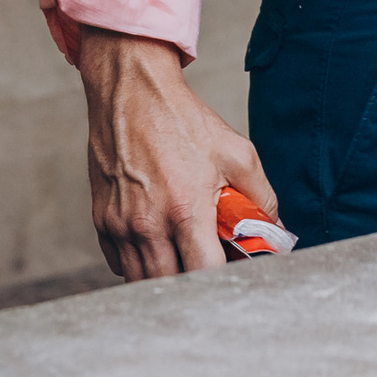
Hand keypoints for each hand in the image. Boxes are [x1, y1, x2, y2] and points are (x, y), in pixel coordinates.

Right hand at [76, 27, 280, 280]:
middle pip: (170, 286)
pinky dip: (138, 264)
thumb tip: (274, 227)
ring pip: (141, 281)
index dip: (221, 281)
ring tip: (182, 257)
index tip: (231, 275)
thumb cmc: (183, 120)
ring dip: (164, 278)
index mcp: (185, 209)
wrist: (131, 90)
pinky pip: (119, 264)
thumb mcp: (236, 152)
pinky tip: (157, 243)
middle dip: (192, 285)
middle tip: (206, 267)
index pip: (204, 274)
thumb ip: (261, 195)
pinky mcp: (102, 220)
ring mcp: (120, 225)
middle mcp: (148, 224)